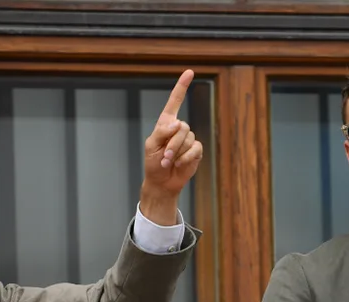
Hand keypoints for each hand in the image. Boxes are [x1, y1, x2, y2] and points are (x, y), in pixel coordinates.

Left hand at [140, 70, 202, 224]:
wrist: (162, 182)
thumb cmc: (153, 162)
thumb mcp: (152, 145)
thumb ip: (162, 132)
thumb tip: (178, 124)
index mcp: (166, 123)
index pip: (175, 101)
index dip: (182, 86)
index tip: (189, 72)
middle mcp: (179, 128)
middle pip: (182, 127)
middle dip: (173, 143)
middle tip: (165, 156)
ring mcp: (188, 139)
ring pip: (188, 139)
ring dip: (177, 153)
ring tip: (169, 162)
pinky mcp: (196, 151)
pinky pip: (195, 149)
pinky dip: (186, 158)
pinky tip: (180, 164)